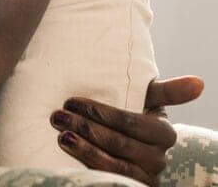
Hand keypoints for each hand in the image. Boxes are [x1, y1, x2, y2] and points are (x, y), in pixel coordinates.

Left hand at [49, 75, 204, 185]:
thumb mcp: (150, 97)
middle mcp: (158, 158)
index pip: (129, 122)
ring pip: (113, 164)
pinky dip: (88, 166)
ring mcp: (146, 176)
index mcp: (164, 133)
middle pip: (118, 143)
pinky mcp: (132, 186)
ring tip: (61, 134)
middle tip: (58, 115)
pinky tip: (70, 153)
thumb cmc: (137, 109)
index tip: (72, 101)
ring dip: (83, 149)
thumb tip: (200, 82)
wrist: (132, 140)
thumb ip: (169, 90)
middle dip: (85, 128)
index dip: (99, 112)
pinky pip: (109, 178)